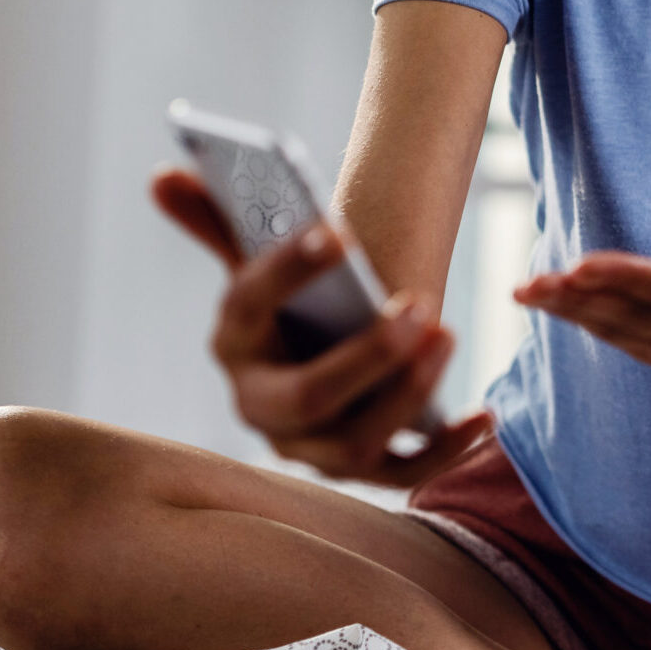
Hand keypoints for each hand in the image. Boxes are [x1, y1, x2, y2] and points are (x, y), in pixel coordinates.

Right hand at [152, 168, 491, 485]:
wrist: (320, 350)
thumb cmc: (294, 299)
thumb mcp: (256, 256)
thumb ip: (219, 217)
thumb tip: (164, 176)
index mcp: (232, 342)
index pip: (248, 305)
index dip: (287, 268)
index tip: (338, 229)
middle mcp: (262, 407)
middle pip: (308, 396)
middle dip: (366, 356)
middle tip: (418, 305)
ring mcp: (312, 448)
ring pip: (358, 440)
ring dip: (408, 392)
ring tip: (448, 334)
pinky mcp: (364, 467)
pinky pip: (406, 473)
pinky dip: (447, 450)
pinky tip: (486, 417)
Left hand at [514, 221, 650, 421]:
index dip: (624, 279)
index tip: (580, 267)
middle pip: (631, 316)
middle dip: (576, 300)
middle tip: (527, 285)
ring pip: (619, 332)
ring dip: (571, 314)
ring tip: (526, 293)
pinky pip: (625, 344)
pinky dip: (589, 328)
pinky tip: (558, 310)